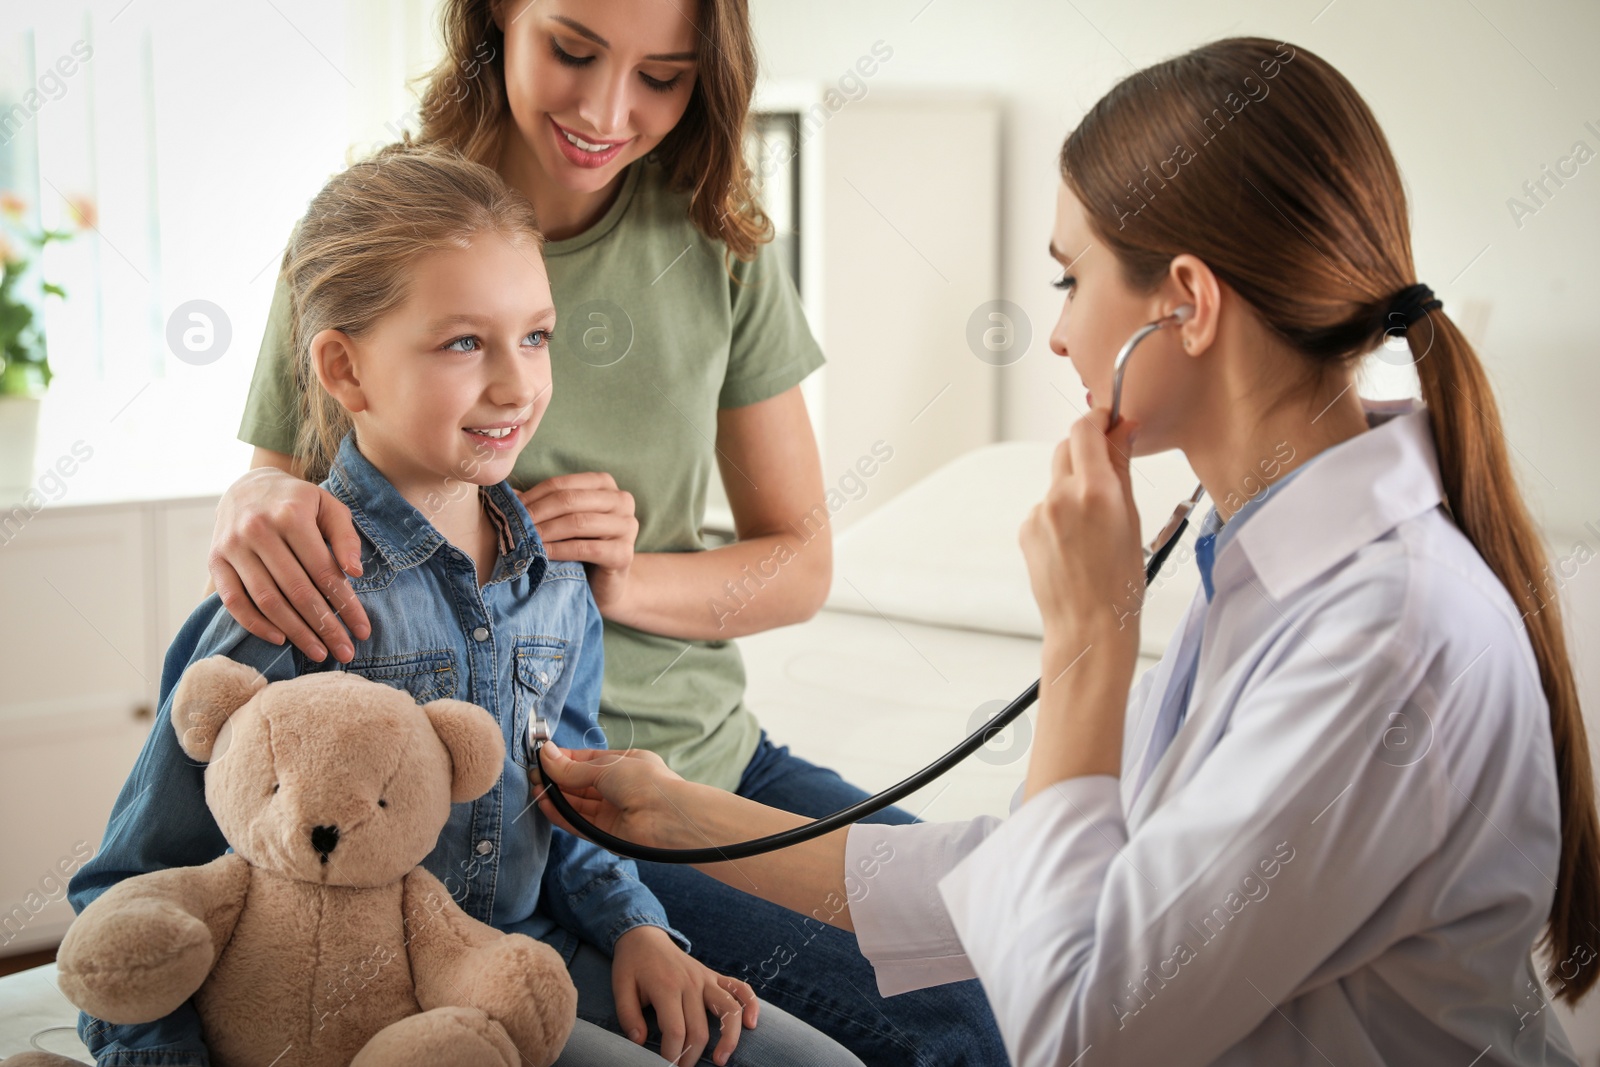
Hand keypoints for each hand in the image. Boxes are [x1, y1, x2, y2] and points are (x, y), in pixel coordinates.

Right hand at [209, 467, 370, 661]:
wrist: (247, 486)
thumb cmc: (297, 501)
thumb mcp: (329, 506)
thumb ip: (345, 536)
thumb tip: (355, 573)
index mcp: (291, 515)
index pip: (324, 571)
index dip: (346, 605)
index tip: (363, 631)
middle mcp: (258, 530)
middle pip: (297, 591)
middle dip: (324, 626)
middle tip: (344, 652)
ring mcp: (233, 547)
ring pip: (267, 600)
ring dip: (295, 632)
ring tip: (318, 652)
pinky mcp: (215, 561)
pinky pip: (234, 601)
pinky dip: (256, 624)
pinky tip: (281, 638)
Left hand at [519, 473, 637, 612]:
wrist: (605, 585)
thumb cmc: (580, 547)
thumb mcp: (561, 521)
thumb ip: (542, 505)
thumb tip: (509, 494)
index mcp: (605, 485)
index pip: (563, 484)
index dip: (533, 496)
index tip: (510, 509)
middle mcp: (622, 500)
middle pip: (570, 500)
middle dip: (538, 513)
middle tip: (513, 526)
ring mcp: (627, 526)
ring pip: (578, 522)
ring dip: (546, 531)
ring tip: (524, 541)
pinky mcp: (624, 553)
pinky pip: (586, 548)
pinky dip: (559, 550)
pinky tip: (541, 555)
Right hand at [532, 744, 692, 849]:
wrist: (665, 817)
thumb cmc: (644, 782)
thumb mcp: (605, 767)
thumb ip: (573, 768)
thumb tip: (546, 755)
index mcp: (626, 765)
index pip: (590, 761)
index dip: (566, 759)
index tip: (544, 757)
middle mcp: (620, 788)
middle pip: (581, 784)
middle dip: (557, 779)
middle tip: (534, 775)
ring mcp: (613, 811)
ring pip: (577, 804)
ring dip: (556, 797)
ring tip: (535, 789)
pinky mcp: (605, 834)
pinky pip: (578, 823)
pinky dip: (560, 815)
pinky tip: (545, 804)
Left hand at [611, 925, 758, 1065]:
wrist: (644, 936)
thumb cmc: (632, 965)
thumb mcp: (620, 988)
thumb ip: (628, 1017)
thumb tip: (640, 1042)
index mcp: (667, 987)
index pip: (675, 1030)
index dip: (671, 1054)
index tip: (664, 1066)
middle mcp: (691, 983)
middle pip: (699, 1029)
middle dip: (691, 1057)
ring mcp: (706, 979)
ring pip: (729, 1010)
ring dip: (728, 1039)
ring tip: (720, 1060)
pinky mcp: (714, 976)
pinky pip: (740, 988)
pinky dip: (751, 1005)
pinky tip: (752, 1024)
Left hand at [1019, 409, 1144, 656]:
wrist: (1088, 627)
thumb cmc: (1121, 583)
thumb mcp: (1131, 520)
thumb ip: (1121, 469)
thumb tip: (1122, 430)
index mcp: (1094, 491)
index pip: (1084, 430)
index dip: (1096, 419)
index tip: (1107, 421)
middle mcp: (1061, 497)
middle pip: (1067, 448)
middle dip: (1086, 450)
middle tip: (1107, 472)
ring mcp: (1039, 514)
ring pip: (1057, 481)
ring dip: (1074, 488)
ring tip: (1094, 529)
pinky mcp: (1026, 530)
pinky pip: (1046, 508)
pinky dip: (1060, 515)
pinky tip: (1075, 544)